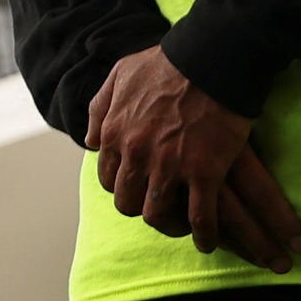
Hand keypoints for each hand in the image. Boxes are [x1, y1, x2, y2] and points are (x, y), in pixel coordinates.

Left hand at [83, 46, 300, 271]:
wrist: (210, 58)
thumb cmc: (166, 62)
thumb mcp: (118, 78)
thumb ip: (100, 110)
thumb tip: (90, 140)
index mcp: (114, 134)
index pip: (108, 179)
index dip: (123, 187)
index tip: (138, 188)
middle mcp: (136, 155)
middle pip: (127, 202)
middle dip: (142, 208)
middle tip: (161, 210)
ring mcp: (169, 166)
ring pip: (158, 214)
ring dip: (170, 226)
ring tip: (183, 228)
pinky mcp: (204, 171)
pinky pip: (200, 216)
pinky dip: (203, 235)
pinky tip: (208, 242)